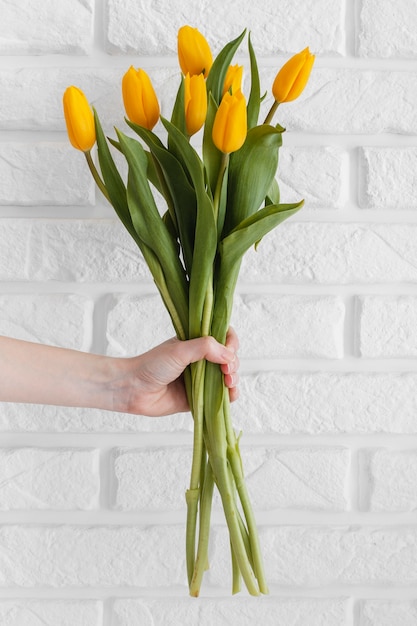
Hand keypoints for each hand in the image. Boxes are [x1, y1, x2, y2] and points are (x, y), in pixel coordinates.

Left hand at [111, 328, 239, 416]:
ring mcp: (200, 379)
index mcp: (195, 343)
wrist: (134, 389)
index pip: (222, 337)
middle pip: (229, 358)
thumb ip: (205, 348)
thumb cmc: (152, 365)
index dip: (230, 343)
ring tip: (228, 382)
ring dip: (234, 379)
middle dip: (234, 363)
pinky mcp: (199, 398)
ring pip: (228, 377)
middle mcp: (200, 360)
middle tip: (227, 370)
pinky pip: (220, 397)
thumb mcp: (180, 350)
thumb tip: (229, 355)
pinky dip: (230, 396)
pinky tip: (229, 395)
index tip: (229, 350)